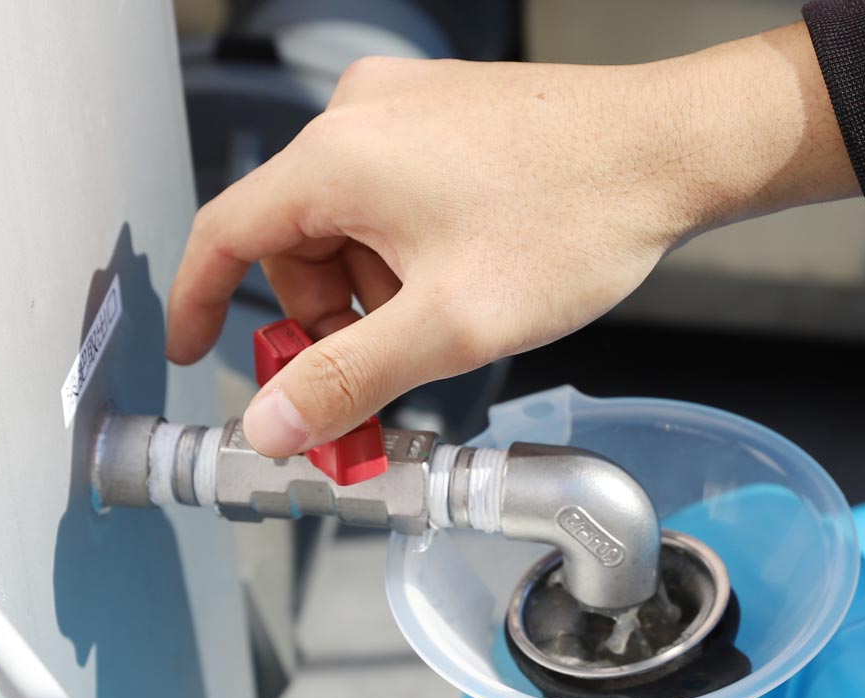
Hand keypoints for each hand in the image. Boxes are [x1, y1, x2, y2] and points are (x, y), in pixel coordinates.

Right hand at [167, 23, 854, 456]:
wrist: (672, 150)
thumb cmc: (576, 218)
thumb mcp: (449, 325)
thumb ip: (347, 381)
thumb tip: (271, 424)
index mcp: (339, 157)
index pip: (225, 233)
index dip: (199, 303)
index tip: (192, 351)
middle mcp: (361, 115)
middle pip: (296, 239)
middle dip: (330, 317)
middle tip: (380, 373)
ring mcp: (407, 105)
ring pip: (350, 221)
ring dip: (379, 286)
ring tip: (452, 316)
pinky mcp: (448, 111)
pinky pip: (394, 191)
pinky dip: (410, 248)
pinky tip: (469, 274)